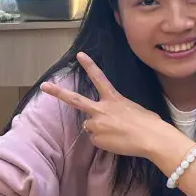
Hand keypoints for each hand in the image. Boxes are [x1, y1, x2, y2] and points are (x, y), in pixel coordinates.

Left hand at [41, 53, 180, 159]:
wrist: (151, 138)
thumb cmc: (149, 123)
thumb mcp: (133, 109)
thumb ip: (117, 110)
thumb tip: (109, 120)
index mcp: (114, 99)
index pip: (99, 78)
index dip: (89, 66)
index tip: (80, 55)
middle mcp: (101, 109)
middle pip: (75, 100)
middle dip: (58, 93)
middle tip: (44, 86)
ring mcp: (96, 124)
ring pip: (89, 125)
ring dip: (99, 128)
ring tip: (117, 133)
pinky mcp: (96, 139)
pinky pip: (96, 139)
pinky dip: (104, 140)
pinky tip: (117, 141)